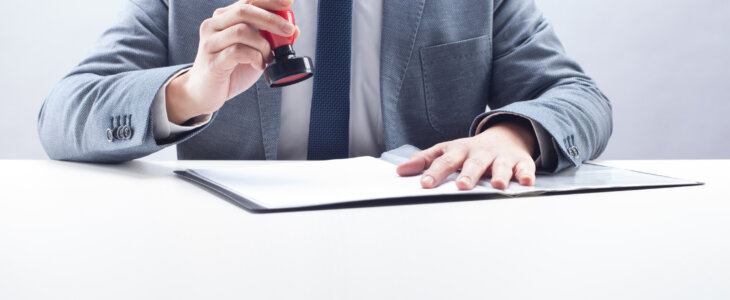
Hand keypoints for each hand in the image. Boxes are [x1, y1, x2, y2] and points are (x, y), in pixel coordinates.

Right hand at [165, 0, 299, 124]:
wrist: (204, 93)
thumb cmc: (229, 70)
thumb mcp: (253, 51)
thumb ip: (270, 39)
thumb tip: (295, 30)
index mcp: (223, 18)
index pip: (248, 1)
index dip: (269, 0)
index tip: (289, 2)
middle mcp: (213, 26)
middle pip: (244, 11)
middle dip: (271, 18)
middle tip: (289, 29)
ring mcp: (210, 43)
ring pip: (242, 31)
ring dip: (263, 45)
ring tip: (269, 58)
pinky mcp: (212, 61)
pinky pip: (237, 52)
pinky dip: (255, 58)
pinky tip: (258, 65)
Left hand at [396, 120, 537, 189]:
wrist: (506, 135)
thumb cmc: (471, 150)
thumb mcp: (447, 150)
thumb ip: (425, 160)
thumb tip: (400, 171)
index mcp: (460, 150)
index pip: (445, 161)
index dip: (434, 172)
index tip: (425, 184)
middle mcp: (481, 153)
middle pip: (474, 163)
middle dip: (468, 174)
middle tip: (462, 186)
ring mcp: (501, 157)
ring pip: (501, 165)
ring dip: (500, 174)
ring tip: (498, 185)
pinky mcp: (520, 162)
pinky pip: (525, 168)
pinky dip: (526, 174)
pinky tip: (526, 182)